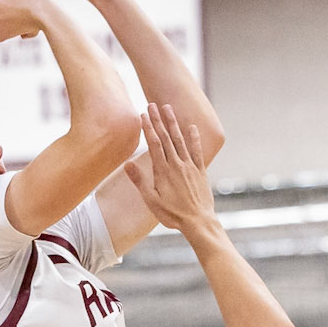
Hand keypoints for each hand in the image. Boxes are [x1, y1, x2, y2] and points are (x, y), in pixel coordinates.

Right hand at [124, 102, 216, 233]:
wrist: (198, 221)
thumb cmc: (172, 214)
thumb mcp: (151, 201)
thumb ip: (140, 181)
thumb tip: (127, 164)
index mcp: (163, 171)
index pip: (154, 144)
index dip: (148, 128)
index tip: (143, 115)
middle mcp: (176, 164)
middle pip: (166, 137)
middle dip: (158, 120)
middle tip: (152, 104)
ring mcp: (189, 166)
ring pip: (180, 140)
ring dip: (173, 123)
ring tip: (168, 108)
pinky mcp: (200, 171)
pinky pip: (197, 151)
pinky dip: (194, 138)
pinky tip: (191, 127)